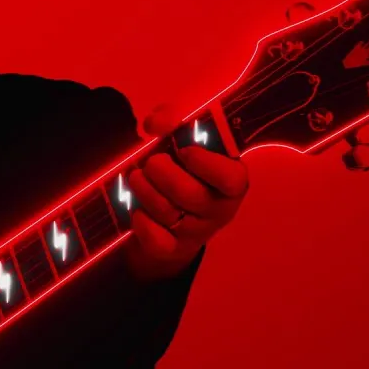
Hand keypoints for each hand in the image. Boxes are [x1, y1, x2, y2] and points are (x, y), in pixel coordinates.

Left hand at [124, 103, 249, 280]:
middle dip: (162, 173)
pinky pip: (155, 239)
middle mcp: (220, 209)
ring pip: (167, 212)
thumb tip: (155, 123)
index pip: (230, 178)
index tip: (185, 151)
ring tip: (137, 177)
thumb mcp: (182, 137)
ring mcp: (197, 232)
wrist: (175, 212)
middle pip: (190, 195)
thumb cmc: (184, 168)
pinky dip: (140, 220)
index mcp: (231, 181)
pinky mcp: (173, 249)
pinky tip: (138, 208)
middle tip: (152, 162)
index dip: (206, 164)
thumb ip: (173, 119)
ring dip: (143, 189)